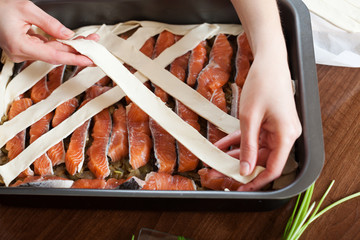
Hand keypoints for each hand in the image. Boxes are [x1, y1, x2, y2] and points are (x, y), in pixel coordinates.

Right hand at [0, 0, 97, 65]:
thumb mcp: (27, 9)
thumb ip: (49, 23)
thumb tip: (68, 34)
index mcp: (20, 45)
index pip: (53, 56)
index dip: (73, 59)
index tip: (88, 60)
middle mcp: (21, 53)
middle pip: (55, 55)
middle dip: (76, 50)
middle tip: (93, 45)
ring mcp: (23, 52)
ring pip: (52, 52)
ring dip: (70, 47)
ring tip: (87, 41)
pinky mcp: (25, 49)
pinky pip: (46, 48)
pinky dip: (60, 44)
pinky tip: (73, 41)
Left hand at [215, 55, 301, 190]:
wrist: (268, 61)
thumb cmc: (263, 84)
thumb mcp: (250, 118)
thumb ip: (248, 146)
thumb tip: (245, 169)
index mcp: (286, 136)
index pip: (273, 168)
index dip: (256, 181)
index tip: (240, 188)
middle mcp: (285, 135)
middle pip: (262, 160)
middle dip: (241, 167)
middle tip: (221, 172)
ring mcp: (277, 129)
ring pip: (255, 149)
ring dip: (236, 154)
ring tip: (217, 160)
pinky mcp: (270, 123)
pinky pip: (253, 137)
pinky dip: (238, 141)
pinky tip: (221, 146)